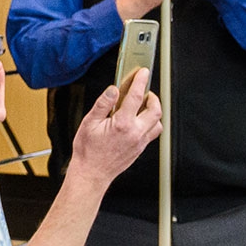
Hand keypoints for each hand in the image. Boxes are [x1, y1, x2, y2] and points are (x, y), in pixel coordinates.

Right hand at [67, 67, 161, 187]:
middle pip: (155, 110)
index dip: (141, 82)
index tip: (143, 72)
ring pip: (158, 122)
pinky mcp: (140, 149)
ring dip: (154, 111)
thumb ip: (103, 104)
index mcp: (122, 124)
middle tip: (146, 90)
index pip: (136, 97)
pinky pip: (153, 133)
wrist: (92, 173)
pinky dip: (151, 123)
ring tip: (144, 105)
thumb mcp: (89, 123)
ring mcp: (140, 142)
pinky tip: (140, 120)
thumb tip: (113, 90)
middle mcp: (135, 133)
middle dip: (153, 96)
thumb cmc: (87, 150)